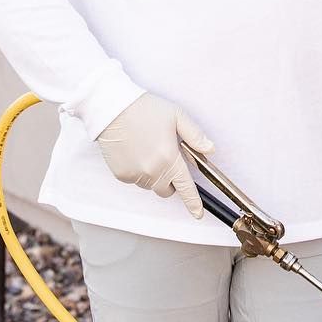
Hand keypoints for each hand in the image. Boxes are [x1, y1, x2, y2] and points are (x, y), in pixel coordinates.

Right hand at [95, 92, 213, 218]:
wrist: (111, 108)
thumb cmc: (144, 109)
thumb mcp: (177, 116)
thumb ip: (195, 136)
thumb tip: (210, 149)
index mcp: (169, 158)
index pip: (186, 188)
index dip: (193, 203)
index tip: (198, 213)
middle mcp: (152, 171)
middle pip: (167, 190)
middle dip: (170, 180)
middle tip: (166, 158)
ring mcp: (135, 175)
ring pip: (150, 185)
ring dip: (153, 175)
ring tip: (147, 149)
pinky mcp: (121, 175)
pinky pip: (135, 180)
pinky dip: (138, 171)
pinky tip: (134, 151)